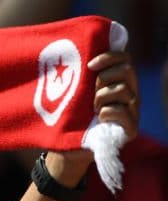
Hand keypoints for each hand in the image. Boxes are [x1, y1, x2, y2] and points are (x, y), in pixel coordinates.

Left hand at [44, 50, 139, 184]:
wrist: (67, 149)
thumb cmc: (69, 117)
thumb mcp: (73, 93)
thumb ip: (80, 75)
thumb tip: (67, 51)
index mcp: (118, 81)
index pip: (123, 58)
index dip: (109, 57)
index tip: (89, 65)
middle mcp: (130, 93)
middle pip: (126, 71)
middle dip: (103, 79)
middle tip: (90, 93)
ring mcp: (133, 110)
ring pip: (123, 90)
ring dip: (101, 98)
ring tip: (92, 110)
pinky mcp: (131, 129)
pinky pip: (123, 112)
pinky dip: (107, 112)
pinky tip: (99, 118)